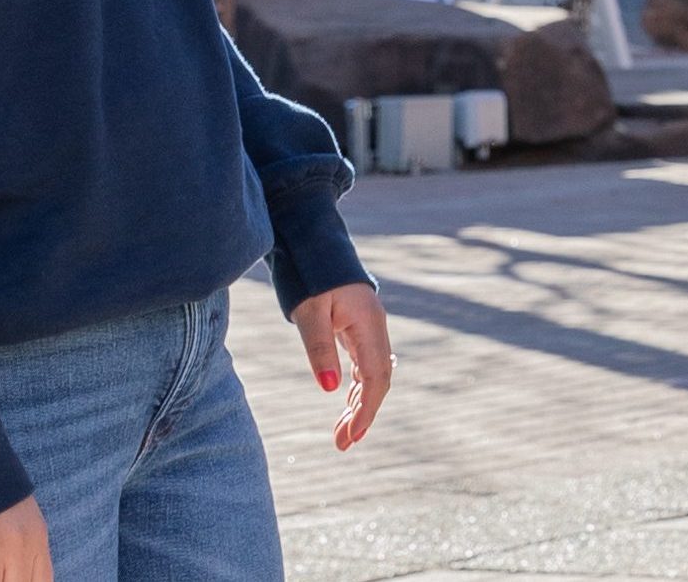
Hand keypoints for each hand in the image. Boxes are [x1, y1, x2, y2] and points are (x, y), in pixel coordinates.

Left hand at [291, 282, 394, 450]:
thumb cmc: (309, 273)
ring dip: (360, 404)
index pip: (376, 377)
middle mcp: (375, 328)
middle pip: (378, 380)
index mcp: (370, 324)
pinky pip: (364, 364)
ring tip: (342, 435)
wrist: (313, 242)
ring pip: (372, 374)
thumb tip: (329, 388)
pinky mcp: (357, 328)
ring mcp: (368, 328)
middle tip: (344, 444)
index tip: (352, 435)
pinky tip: (347, 404)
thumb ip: (319, 348)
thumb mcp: (310, 311)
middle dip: (364, 414)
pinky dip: (357, 388)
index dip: (367, 409)